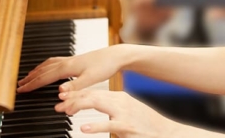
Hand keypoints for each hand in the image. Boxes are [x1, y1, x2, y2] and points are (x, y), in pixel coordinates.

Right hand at [17, 45, 128, 92]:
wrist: (115, 56)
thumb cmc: (105, 66)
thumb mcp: (91, 79)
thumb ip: (75, 86)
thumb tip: (59, 91)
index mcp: (68, 67)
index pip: (45, 77)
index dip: (32, 84)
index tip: (22, 89)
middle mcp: (67, 62)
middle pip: (43, 70)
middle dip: (30, 78)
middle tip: (19, 85)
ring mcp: (70, 60)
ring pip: (48, 65)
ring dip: (36, 71)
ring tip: (28, 76)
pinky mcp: (75, 60)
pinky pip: (55, 62)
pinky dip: (46, 66)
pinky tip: (48, 69)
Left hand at [56, 90, 178, 136]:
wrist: (166, 132)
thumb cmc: (147, 124)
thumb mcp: (128, 111)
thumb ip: (112, 107)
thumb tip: (96, 103)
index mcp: (120, 98)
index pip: (94, 91)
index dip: (77, 93)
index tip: (63, 96)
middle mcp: (120, 102)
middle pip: (92, 95)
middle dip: (73, 98)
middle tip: (58, 103)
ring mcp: (123, 114)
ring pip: (96, 104)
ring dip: (78, 106)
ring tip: (64, 110)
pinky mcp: (127, 127)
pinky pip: (107, 125)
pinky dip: (94, 126)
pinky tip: (82, 129)